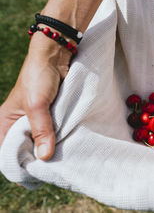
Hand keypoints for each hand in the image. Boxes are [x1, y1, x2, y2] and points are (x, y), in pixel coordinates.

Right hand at [0, 31, 71, 159]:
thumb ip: (41, 129)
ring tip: (62, 162)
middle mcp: (19, 124)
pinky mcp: (51, 116)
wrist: (56, 56)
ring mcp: (36, 120)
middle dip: (37, 159)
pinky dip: (58, 139)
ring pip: (41, 142)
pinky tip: (68, 148)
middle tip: (52, 171)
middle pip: (25, 149)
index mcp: (5, 122)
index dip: (18, 164)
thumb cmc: (38, 77)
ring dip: (50, 149)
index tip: (34, 176)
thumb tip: (45, 157)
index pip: (6, 152)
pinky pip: (53, 132)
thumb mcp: (37, 104)